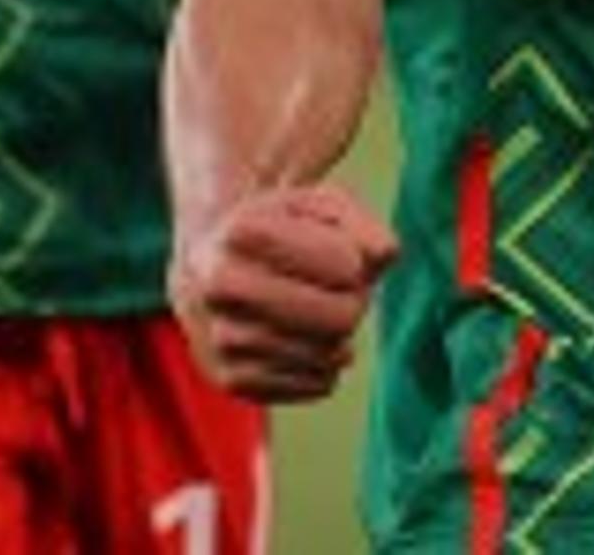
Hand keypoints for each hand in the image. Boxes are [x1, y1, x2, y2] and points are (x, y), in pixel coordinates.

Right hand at [170, 179, 400, 403]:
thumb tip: (383, 256)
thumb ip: (363, 225)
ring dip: (339, 337)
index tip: (340, 255)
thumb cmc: (282, 230)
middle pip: (341, 319)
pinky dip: (326, 366)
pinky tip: (305, 342)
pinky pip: (317, 385)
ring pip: (330, 356)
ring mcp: (220, 337)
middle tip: (339, 290)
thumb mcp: (323, 207)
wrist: (210, 263)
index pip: (348, 269)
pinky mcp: (230, 379)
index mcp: (244, 231)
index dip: (357, 263)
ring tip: (316, 312)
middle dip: (354, 303)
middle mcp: (220, 285)